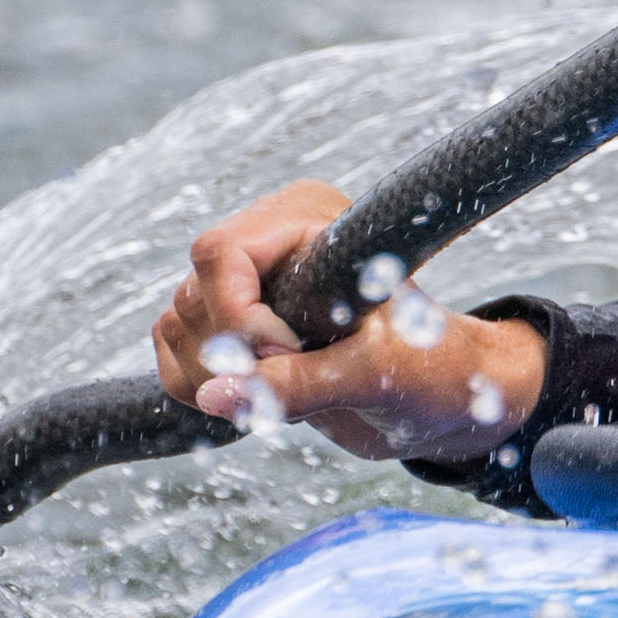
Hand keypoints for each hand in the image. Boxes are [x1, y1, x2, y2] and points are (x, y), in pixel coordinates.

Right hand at [155, 181, 546, 464]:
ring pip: (178, 327)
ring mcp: (244, 282)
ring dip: (223, 378)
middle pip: (192, 295)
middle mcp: (269, 240)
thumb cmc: (431, 370)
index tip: (291, 353)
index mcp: (311, 219)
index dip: (239, 316)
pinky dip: (206, 389)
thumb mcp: (376, 376)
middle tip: (304, 379)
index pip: (221, 253)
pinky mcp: (228, 324)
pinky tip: (265, 396)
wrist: (442, 397)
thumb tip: (213, 396)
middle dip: (237, 354)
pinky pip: (175, 355)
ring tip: (299, 387)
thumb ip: (299, 385)